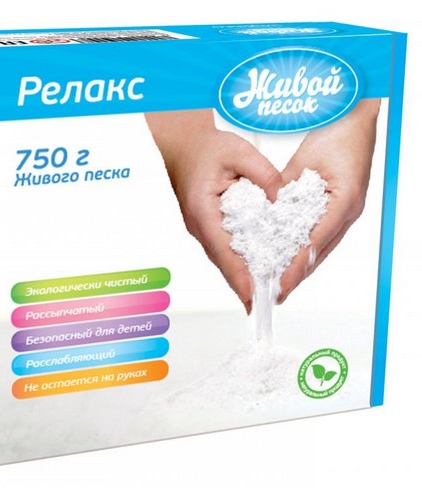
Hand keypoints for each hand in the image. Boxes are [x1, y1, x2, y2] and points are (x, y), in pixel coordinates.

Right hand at [146, 109, 282, 312]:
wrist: (185, 148)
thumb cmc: (207, 149)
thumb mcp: (239, 152)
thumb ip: (264, 174)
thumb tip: (281, 201)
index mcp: (203, 211)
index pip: (223, 250)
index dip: (239, 276)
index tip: (251, 296)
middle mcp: (198, 225)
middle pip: (222, 262)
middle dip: (242, 285)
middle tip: (262, 306)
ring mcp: (200, 229)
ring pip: (222, 259)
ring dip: (239, 277)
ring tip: (261, 295)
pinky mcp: (206, 227)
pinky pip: (222, 249)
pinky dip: (236, 263)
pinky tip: (252, 270)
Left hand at [278, 99, 379, 302]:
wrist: (353, 118)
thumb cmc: (336, 133)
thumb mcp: (304, 162)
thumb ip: (285, 189)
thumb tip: (268, 213)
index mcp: (344, 201)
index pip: (315, 243)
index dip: (296, 266)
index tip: (280, 284)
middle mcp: (349, 211)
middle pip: (320, 252)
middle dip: (297, 275)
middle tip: (277, 294)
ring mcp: (348, 211)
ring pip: (322, 247)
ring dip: (302, 266)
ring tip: (283, 284)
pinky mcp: (342, 208)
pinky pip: (323, 234)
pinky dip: (307, 249)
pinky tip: (293, 258)